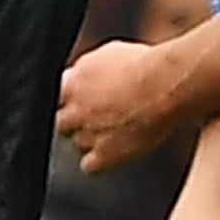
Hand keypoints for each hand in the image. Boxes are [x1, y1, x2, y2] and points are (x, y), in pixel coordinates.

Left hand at [57, 40, 185, 172]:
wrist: (165, 85)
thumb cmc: (145, 64)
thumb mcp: (109, 54)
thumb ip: (87, 69)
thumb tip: (81, 74)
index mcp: (71, 83)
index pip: (55, 97)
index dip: (69, 99)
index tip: (83, 100)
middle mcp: (74, 110)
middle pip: (61, 122)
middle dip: (75, 121)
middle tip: (98, 117)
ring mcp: (87, 134)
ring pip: (76, 143)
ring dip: (89, 140)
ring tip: (116, 131)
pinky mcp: (103, 155)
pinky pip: (89, 166)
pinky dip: (99, 161)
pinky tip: (114, 151)